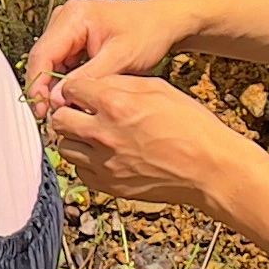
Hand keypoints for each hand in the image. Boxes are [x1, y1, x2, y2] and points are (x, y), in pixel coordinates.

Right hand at [25, 0, 180, 116]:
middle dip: (44, 89)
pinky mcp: (73, 38)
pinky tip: (72, 98)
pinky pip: (60, 63)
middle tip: (51, 116)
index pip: (42, 54)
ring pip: (49, 63)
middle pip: (42, 59)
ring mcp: (68, 27)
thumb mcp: (119, 58)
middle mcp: (65, 18)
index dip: (37, 85)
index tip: (42, 110)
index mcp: (74, 17)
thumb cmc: (147, 33)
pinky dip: (64, 81)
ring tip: (64, 110)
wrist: (163, 22)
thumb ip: (87, 79)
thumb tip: (56, 100)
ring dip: (54, 87)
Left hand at [44, 68, 258, 213]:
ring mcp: (104, 163)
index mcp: (115, 104)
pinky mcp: (109, 185)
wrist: (209, 168)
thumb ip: (121, 83)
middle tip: (83, 112)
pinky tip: (104, 154)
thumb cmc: (191, 126)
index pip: (70, 89)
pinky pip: (79, 171)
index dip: (76, 89)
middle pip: (59, 119)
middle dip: (68, 112)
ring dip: (74, 138)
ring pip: (64, 147)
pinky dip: (86, 162)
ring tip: (94, 134)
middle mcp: (103, 134)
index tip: (83, 92)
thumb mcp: (159, 89)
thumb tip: (96, 83)